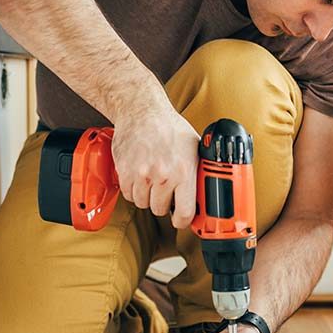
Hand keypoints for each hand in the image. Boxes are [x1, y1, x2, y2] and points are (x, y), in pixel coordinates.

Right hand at [112, 102, 198, 228]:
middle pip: (160, 210)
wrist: (142, 111)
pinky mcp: (125, 172)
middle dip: (164, 203)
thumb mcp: (194, 147)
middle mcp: (163, 175)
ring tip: (152, 181)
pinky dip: (133, 190)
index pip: (184, 213)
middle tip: (166, 191)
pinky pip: (128, 195)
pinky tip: (140, 177)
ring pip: (143, 203)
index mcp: (183, 172)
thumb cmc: (169, 127)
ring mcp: (142, 175)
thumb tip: (207, 190)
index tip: (181, 220)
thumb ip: (199, 171)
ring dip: (148, 196)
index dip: (183, 221)